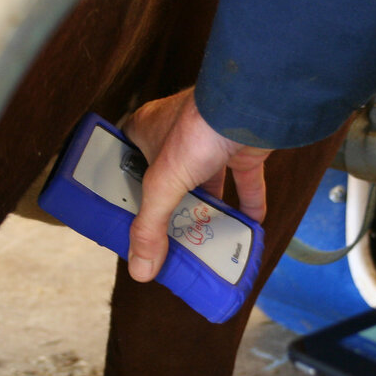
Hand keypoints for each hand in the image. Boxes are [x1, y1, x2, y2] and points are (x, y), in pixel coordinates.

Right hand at [121, 88, 271, 282]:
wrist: (248, 106)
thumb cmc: (197, 129)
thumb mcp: (163, 183)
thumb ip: (151, 226)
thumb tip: (140, 269)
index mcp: (146, 132)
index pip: (127, 164)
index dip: (126, 190)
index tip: (127, 217)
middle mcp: (178, 136)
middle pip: (170, 180)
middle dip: (173, 209)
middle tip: (169, 239)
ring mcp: (213, 142)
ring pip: (208, 183)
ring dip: (210, 211)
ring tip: (207, 241)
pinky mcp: (244, 149)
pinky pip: (246, 182)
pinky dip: (248, 205)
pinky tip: (248, 228)